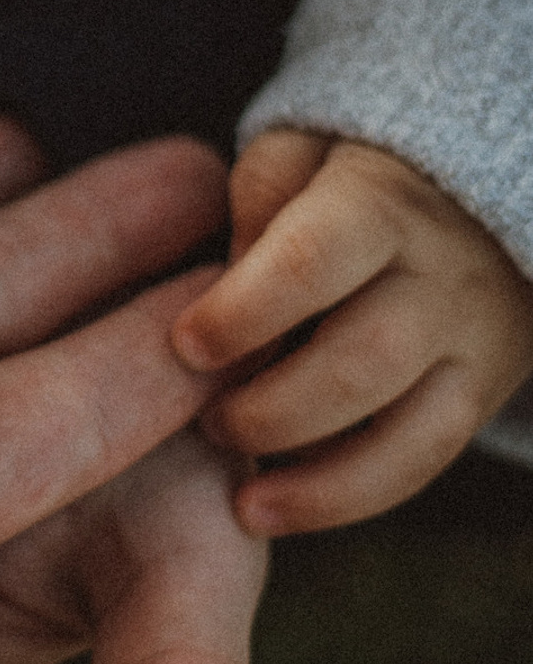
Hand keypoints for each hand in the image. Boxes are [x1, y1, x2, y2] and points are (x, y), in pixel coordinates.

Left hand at [172, 129, 532, 534]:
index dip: (243, 312)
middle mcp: (438, 277)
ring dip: (314, 479)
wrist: (468, 193)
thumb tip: (225, 282)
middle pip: (363, 360)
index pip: (313, 262)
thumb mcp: (297, 151)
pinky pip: (424, 463)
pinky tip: (277, 512)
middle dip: (273, 408)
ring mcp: (472, 342)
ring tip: (242, 500)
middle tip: (206, 419)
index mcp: (378, 205)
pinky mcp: (479, 392)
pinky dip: (347, 498)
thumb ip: (257, 199)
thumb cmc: (342, 173)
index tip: (185, 346)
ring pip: (411, 431)